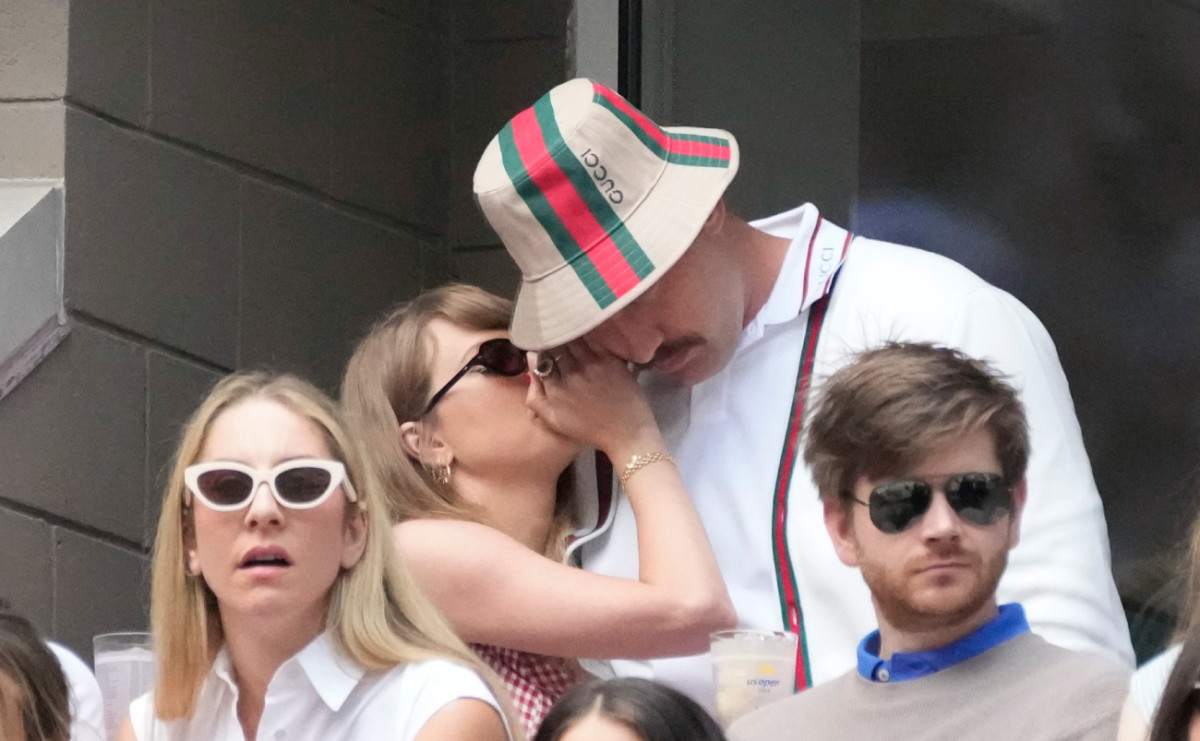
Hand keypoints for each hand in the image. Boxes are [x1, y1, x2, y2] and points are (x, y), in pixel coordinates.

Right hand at [526, 340, 661, 455]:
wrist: (626, 433)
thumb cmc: (588, 429)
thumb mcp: (552, 420)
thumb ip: (535, 394)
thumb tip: (530, 359)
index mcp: (555, 388)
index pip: (541, 357)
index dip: (541, 349)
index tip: (544, 347)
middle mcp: (571, 373)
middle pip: (556, 344)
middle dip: (553, 339)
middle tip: (557, 337)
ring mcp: (592, 364)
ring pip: (573, 339)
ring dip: (569, 334)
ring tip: (570, 333)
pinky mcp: (610, 360)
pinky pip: (594, 340)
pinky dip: (587, 335)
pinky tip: (587, 334)